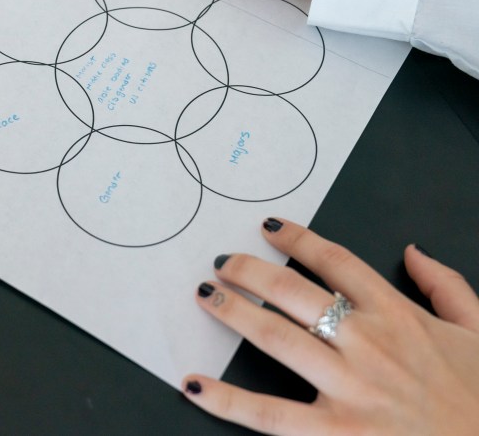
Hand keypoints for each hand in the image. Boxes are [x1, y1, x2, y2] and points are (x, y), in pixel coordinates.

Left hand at [183, 218, 478, 434]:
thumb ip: (448, 287)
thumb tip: (416, 251)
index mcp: (399, 316)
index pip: (337, 262)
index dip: (298, 239)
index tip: (268, 227)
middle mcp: (368, 344)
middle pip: (293, 292)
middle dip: (250, 271)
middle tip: (222, 262)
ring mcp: (350, 388)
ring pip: (275, 337)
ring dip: (232, 312)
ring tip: (204, 295)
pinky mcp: (338, 433)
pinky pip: (270, 414)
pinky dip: (227, 400)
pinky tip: (195, 385)